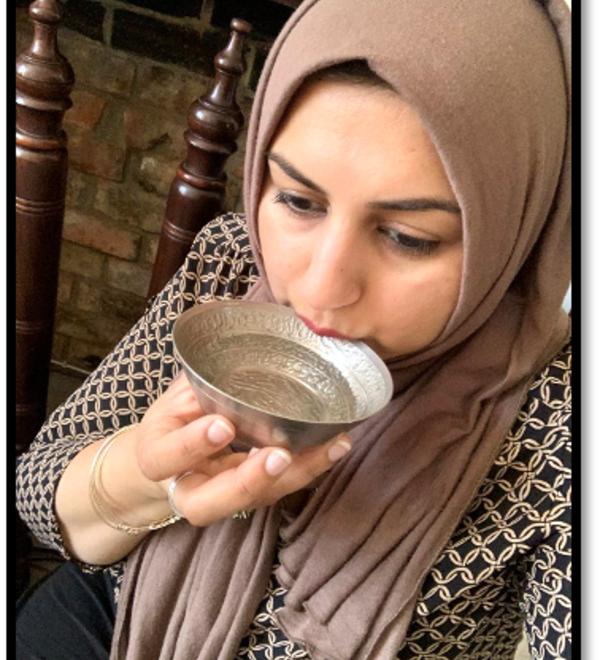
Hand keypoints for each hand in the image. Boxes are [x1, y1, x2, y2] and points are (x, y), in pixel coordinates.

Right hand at [135, 374, 351, 525]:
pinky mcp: (253, 495)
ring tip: (328, 447)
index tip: (222, 425)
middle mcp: (187, 486)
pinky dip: (310, 467)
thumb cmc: (176, 419)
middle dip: (247, 482)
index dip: (192, 445)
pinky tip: (335, 445)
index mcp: (157, 456)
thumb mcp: (177, 395)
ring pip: (253, 501)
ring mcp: (222, 497)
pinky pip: (280, 488)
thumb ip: (200, 378)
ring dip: (294, 476)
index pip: (164, 457)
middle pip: (208, 504)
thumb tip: (229, 321)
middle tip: (279, 457)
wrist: (171, 461)